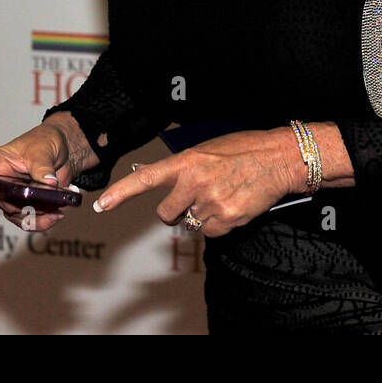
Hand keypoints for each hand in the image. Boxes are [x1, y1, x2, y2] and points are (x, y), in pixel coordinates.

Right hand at [0, 113, 93, 231]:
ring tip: (55, 212)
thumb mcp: (43, 149)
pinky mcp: (27, 206)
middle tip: (46, 196)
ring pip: (15, 216)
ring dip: (36, 217)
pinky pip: (28, 221)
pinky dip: (44, 221)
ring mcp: (12, 197)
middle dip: (22, 203)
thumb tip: (49, 184)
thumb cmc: (45, 141)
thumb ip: (43, 167)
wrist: (64, 150)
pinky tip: (57, 215)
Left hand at [93, 128, 307, 238]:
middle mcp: (195, 182)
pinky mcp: (227, 218)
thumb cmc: (245, 150)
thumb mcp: (209, 150)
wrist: (280, 158)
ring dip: (203, 215)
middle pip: (166, 214)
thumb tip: (161, 182)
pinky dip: (220, 224)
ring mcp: (211, 202)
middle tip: (198, 196)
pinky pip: (211, 232)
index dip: (121, 193)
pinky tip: (234, 204)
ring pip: (191, 224)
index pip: (146, 178)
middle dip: (177, 210)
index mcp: (188, 161)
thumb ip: (185, 167)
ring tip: (225, 194)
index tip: (101, 206)